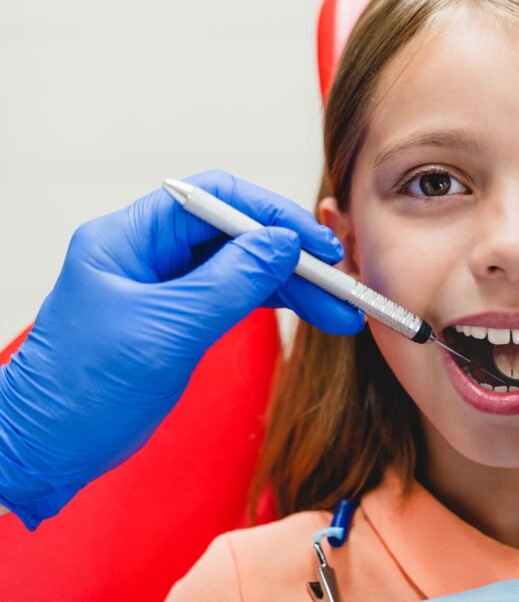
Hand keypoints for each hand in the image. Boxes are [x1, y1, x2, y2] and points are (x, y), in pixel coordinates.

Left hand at [0, 170, 362, 528]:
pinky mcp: (179, 316)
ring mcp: (164, 285)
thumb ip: (230, 283)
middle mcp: (147, 252)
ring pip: (244, 265)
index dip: (270, 215)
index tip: (313, 244)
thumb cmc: (82, 393)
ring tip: (340, 310)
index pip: (212, 198)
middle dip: (291, 255)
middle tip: (339, 281)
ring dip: (293, 285)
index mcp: (127, 239)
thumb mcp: (165, 332)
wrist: (47, 451)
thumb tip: (284, 244)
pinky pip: (238, 295)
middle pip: (235, 232)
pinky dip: (275, 304)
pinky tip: (311, 315)